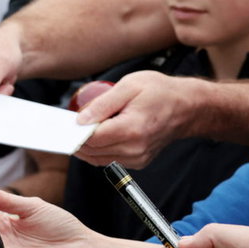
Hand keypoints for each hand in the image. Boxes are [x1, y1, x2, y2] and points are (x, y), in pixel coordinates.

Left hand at [74, 71, 208, 167]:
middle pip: (92, 152)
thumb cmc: (160, 91)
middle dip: (76, 141)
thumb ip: (102, 104)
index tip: (61, 126)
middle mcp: (134, 148)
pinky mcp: (139, 161)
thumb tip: (80, 120)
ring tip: (78, 131)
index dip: (73, 134)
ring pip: (99, 159)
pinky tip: (97, 135)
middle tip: (64, 128)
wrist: (187, 106)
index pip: (92, 139)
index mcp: (131, 129)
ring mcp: (138, 158)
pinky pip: (110, 159)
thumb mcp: (129, 86)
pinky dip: (100, 150)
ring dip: (86, 147)